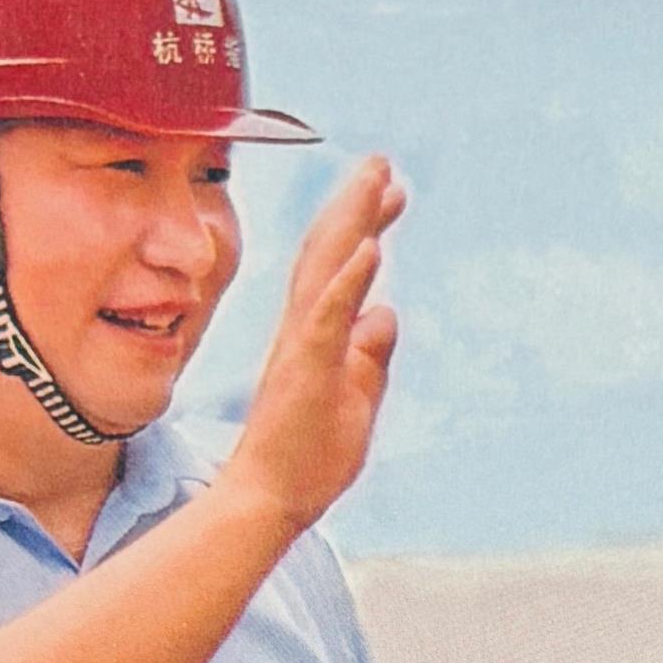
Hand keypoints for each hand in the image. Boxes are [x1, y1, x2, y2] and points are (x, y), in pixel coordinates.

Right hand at [223, 156, 407, 533]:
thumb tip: (386, 314)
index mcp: (315, 336)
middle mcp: (303, 330)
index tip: (393, 191)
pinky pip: (328, 318)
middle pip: (330, 253)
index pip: (340, 268)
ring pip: (325, 270)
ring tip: (377, 179)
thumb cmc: (307, 457)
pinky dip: (349, 280)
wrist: (269, 500)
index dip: (366, 226)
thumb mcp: (356, 399)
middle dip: (358, 204)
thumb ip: (370, 356)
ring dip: (353, 221)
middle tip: (383, 162)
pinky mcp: (306, 370)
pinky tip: (371, 248)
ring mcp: (302, 347)